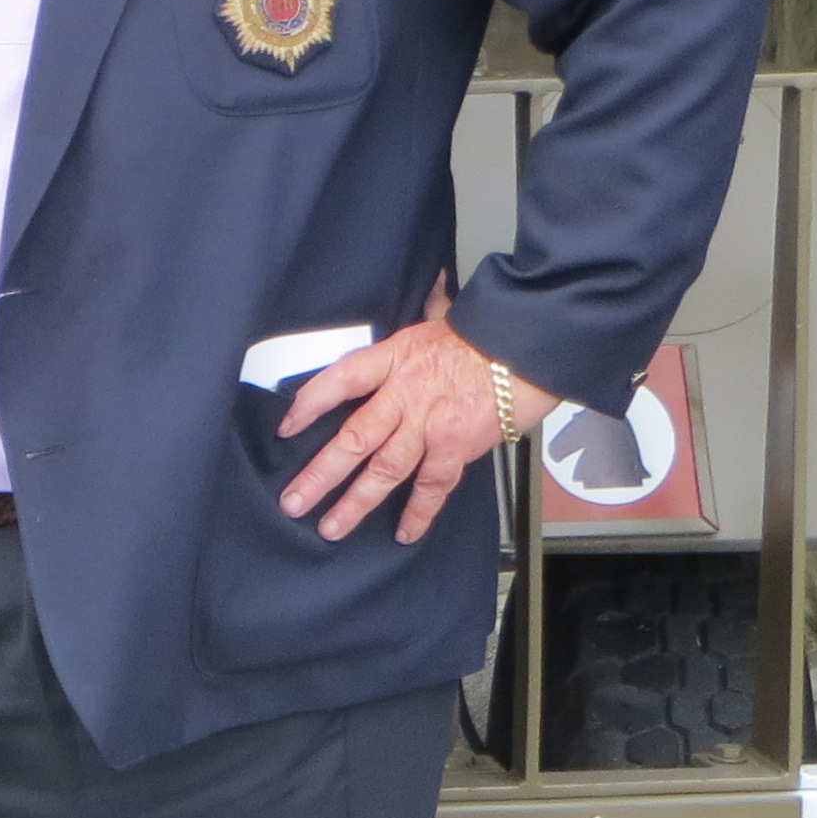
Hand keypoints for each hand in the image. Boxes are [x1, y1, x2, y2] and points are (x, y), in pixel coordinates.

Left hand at [280, 282, 555, 543]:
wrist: (531, 347)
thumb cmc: (490, 334)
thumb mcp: (446, 319)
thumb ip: (432, 310)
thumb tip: (434, 286)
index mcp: (393, 359)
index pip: (339, 380)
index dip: (309, 404)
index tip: (285, 427)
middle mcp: (404, 394)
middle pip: (352, 438)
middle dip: (319, 474)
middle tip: (293, 502)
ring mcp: (429, 424)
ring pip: (383, 469)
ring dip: (355, 502)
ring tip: (331, 527)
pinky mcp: (457, 445)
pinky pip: (432, 486)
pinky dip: (419, 512)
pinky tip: (404, 532)